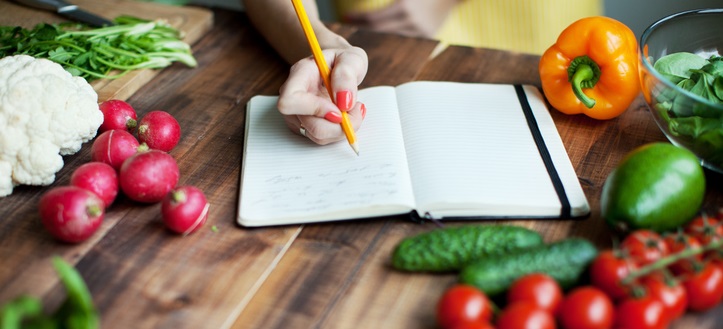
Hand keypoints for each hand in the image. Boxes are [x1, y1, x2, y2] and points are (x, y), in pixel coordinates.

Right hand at [278, 46, 367, 144]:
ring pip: (318, 136)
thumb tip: (344, 101)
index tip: (339, 110)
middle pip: (308, 124)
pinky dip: (339, 131)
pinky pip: (323, 138)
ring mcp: (296, 113)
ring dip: (342, 129)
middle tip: (356, 110)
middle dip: (338, 125)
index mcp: (299, 74)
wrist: (338, 68)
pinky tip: (347, 116)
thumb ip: (347, 75)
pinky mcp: (305, 125)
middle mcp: (292, 95)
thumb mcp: (352, 59)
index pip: (290, 100)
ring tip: (353, 109)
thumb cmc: (343, 61)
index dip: (315, 109)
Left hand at [343, 0, 460, 37]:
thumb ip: (382, 1)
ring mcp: (420, 31)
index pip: (373, 19)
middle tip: (352, 21)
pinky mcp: (428, 36)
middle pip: (379, 29)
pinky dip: (396, 31)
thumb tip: (363, 9)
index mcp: (403, 6)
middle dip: (363, 26)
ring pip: (392, 34)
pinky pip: (406, 36)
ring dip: (379, 30)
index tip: (346, 17)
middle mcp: (411, 21)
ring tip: (367, 24)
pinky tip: (389, 28)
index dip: (358, 19)